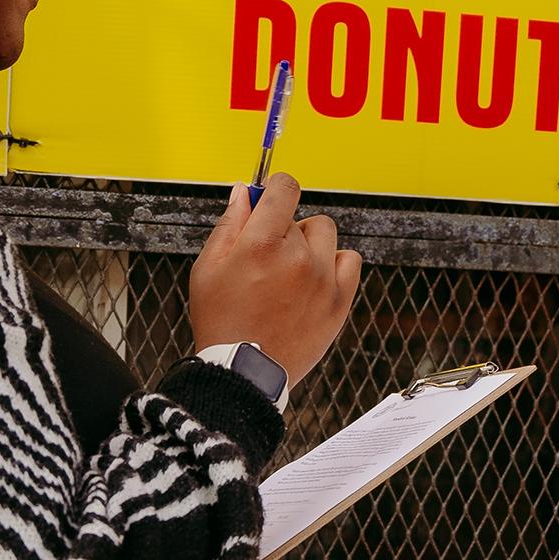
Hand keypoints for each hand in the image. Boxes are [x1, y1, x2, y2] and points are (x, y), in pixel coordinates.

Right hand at [188, 173, 361, 380]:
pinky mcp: (339, 300)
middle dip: (283, 229)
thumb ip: (229, 224)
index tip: (272, 196)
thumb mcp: (208, 268)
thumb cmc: (222, 322)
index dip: (276, 187)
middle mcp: (298, 257)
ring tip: (288, 272)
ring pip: (325, 235)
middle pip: (300, 216)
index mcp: (262, 243)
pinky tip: (313, 279)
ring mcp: (323, 279)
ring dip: (309, 244)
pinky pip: (350, 260)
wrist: (244, 372)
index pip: (285, 188)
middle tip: (266, 257)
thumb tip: (244, 192)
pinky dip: (334, 263)